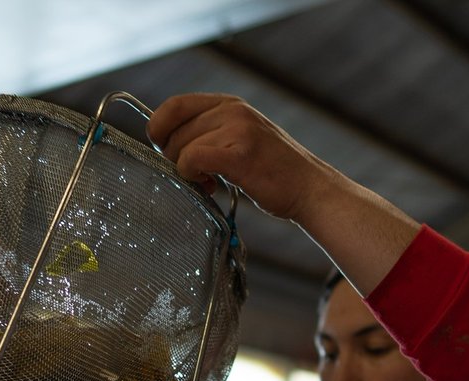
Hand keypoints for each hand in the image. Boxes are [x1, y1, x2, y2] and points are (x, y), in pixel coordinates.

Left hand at [147, 93, 330, 221]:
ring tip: (209, 183)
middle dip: (174, 158)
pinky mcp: (240, 154)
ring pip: (182, 147)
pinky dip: (191, 175)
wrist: (309, 188)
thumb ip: (209, 134)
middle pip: (174, 131)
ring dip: (186, 171)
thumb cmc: (272, 172)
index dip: (159, 128)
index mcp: (229, 103)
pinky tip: (210, 186)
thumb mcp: (240, 138)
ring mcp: (237, 129)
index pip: (174, 105)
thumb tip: (167, 145)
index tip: (165, 151)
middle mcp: (232, 110)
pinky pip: (192, 159)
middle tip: (196, 176)